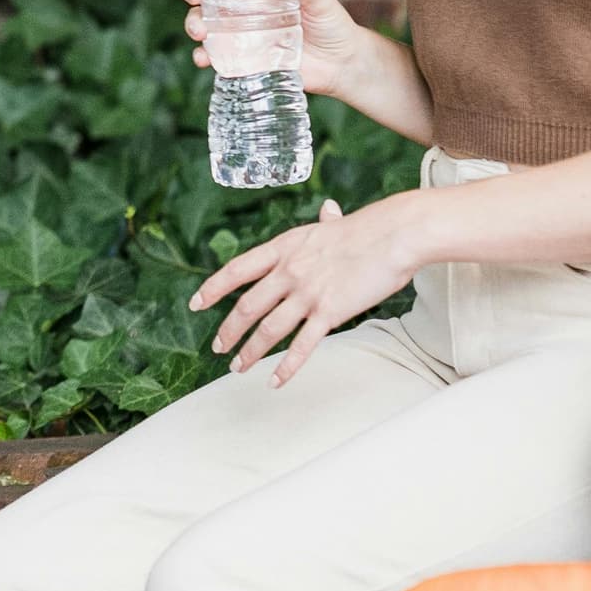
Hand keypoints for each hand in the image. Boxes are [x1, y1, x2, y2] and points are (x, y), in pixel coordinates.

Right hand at [180, 0, 376, 109]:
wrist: (340, 64)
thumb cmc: (333, 24)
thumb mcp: (323, 0)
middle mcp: (243, 2)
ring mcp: (239, 30)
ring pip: (202, 20)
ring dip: (193, 22)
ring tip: (200, 31)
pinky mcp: (241, 55)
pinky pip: (214, 54)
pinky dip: (203, 56)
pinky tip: (204, 59)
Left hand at [188, 196, 418, 383]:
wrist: (393, 235)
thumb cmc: (368, 229)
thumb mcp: (333, 224)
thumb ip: (324, 223)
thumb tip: (327, 209)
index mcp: (284, 248)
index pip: (237, 270)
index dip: (213, 289)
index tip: (197, 304)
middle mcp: (289, 271)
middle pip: (247, 306)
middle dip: (229, 330)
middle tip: (218, 347)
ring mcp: (307, 293)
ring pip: (268, 329)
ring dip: (249, 352)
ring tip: (238, 367)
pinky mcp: (329, 312)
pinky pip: (302, 345)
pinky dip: (286, 366)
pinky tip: (274, 381)